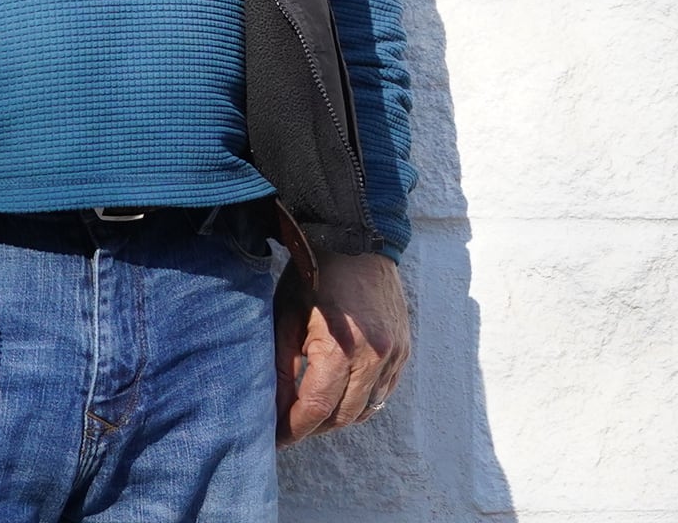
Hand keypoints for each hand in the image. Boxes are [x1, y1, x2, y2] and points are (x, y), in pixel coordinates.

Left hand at [276, 251, 410, 443]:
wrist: (357, 239)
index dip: (293, 429)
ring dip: (338, 417)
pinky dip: (362, 401)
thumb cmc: (315, 275)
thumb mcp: (287, 319)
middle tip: (289, 425)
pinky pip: (383, 392)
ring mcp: (394, 354)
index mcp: (341, 350)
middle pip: (342, 416)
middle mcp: (374, 357)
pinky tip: (341, 394)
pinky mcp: (403, 349)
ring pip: (365, 409)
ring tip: (313, 412)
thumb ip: (281, 370)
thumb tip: (274, 411)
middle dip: (313, 427)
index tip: (274, 438)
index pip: (316, 409)